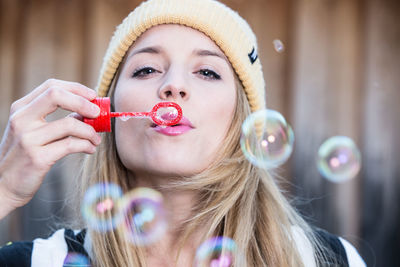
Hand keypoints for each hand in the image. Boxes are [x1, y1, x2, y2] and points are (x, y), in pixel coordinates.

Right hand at [0, 79, 100, 217]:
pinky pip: (71, 145)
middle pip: (56, 96)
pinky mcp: (37, 158)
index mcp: (21, 109)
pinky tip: (90, 149)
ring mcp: (28, 139)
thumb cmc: (24, 157)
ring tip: (96, 139)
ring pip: (69, 124)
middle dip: (83, 102)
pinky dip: (86, 145)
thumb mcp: (34, 132)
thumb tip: (88, 112)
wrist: (3, 186)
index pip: (51, 86)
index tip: (93, 96)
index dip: (76, 88)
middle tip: (98, 113)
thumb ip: (57, 120)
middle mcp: (21, 120)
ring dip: (90, 131)